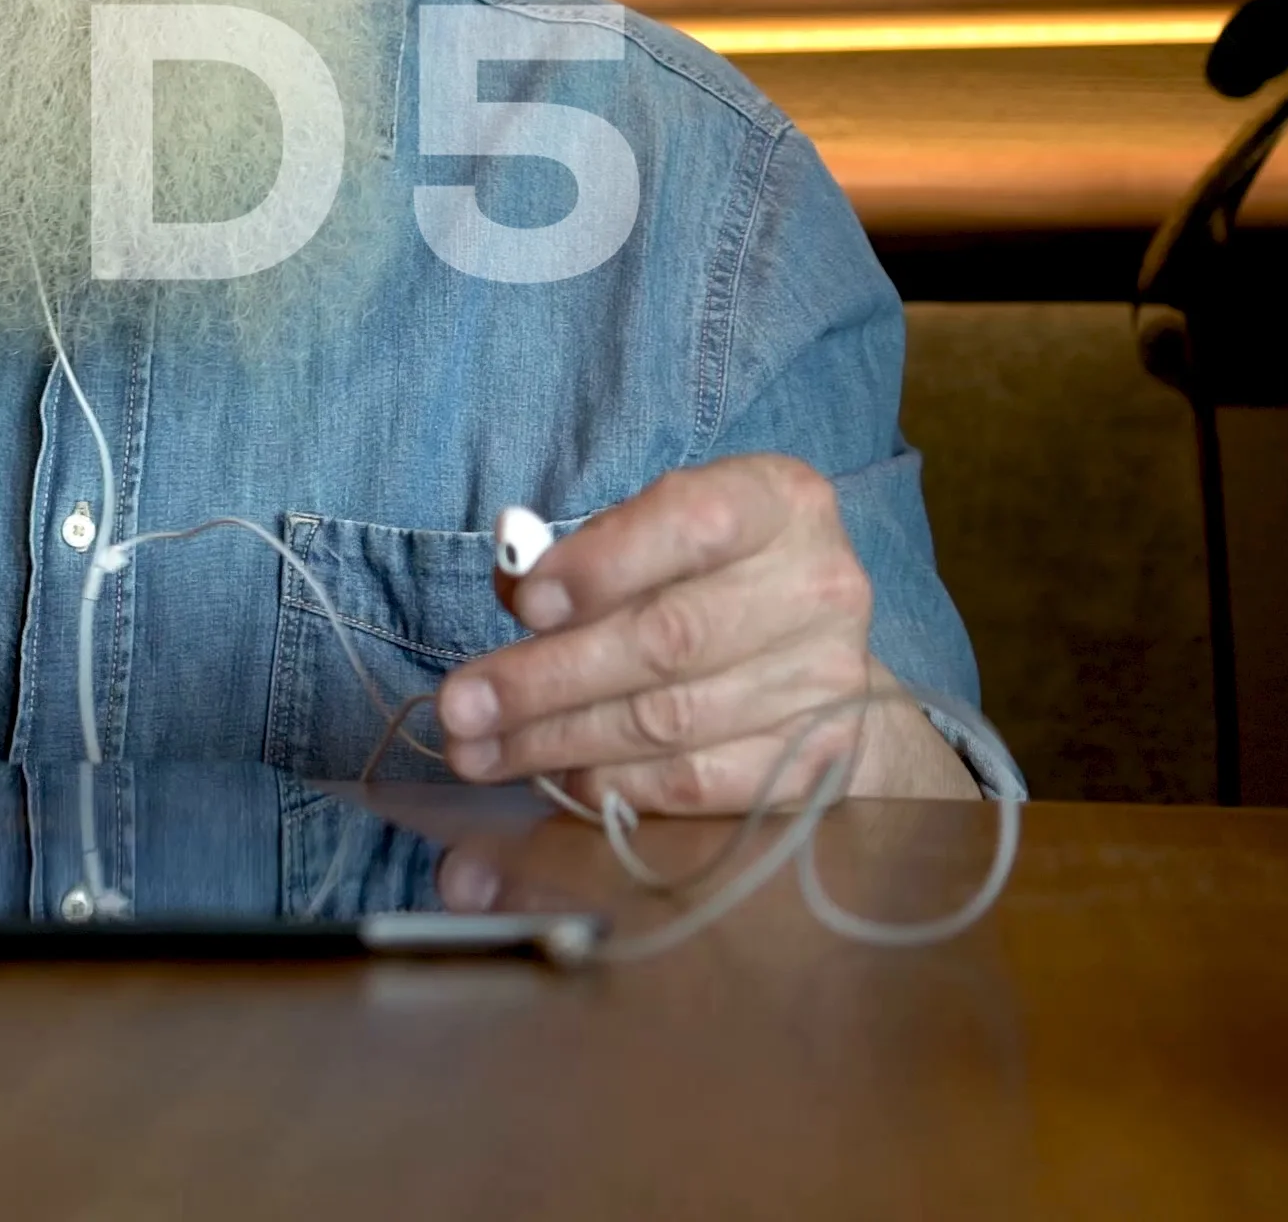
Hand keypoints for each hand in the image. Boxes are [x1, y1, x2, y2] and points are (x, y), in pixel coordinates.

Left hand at [431, 454, 974, 812]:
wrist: (821, 664)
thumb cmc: (710, 582)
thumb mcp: (656, 535)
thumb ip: (585, 554)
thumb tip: (515, 584)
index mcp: (779, 503)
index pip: (693, 522)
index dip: (602, 566)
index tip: (524, 606)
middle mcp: (819, 587)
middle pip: (668, 638)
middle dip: (546, 678)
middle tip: (461, 708)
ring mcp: (827, 681)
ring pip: (670, 721)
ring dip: (558, 742)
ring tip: (480, 753)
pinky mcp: (820, 763)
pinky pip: (697, 783)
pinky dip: (615, 785)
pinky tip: (557, 782)